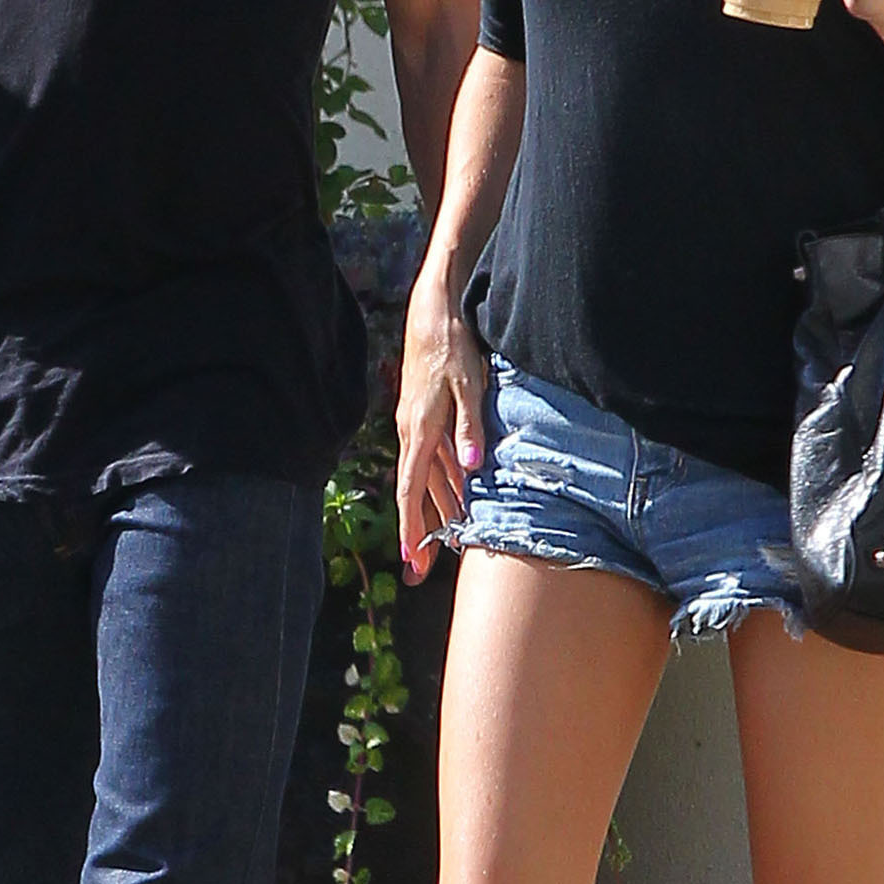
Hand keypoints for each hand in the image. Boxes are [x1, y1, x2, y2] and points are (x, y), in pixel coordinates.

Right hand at [395, 276, 486, 580]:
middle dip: (418, 533)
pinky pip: (433, 459)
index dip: (411, 526)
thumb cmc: (451, 345)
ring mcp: (417, 425)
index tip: (410, 558)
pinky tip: (456, 500)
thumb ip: (471, 428)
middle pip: (415, 493)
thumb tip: (473, 469)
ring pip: (425, 478)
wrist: (432, 311)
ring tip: (439, 547)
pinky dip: (443, 484)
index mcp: (419, 430)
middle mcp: (412, 433)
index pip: (411, 489)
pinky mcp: (425, 415)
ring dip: (433, 512)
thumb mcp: (468, 385)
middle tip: (420, 572)